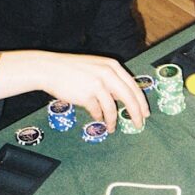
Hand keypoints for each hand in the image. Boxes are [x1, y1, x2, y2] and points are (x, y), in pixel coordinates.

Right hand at [0, 50, 148, 131]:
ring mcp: (97, 84)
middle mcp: (108, 74)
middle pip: (129, 97)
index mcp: (113, 66)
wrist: (50, 69)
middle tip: (139, 125)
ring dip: (113, 120)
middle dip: (136, 113)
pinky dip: (99, 117)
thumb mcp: (96, 68)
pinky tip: (97, 118)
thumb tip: (123, 99)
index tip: (145, 113)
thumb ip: (111, 80)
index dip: (141, 102)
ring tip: (112, 128)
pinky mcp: (86, 95)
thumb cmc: (73, 69)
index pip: (133, 86)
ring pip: (112, 108)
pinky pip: (97, 111)